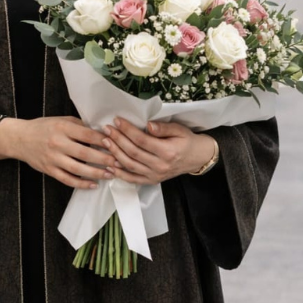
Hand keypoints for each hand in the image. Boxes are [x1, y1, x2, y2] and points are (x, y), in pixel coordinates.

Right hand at [0, 116, 115, 189]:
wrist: (20, 138)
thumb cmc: (43, 127)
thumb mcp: (61, 120)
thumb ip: (79, 126)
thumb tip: (101, 132)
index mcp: (61, 128)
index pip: (86, 135)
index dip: (102, 140)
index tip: (115, 143)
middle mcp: (57, 143)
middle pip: (84, 153)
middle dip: (103, 159)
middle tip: (118, 162)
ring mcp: (52, 158)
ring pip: (77, 169)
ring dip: (96, 173)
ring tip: (110, 175)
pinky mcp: (49, 170)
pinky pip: (67, 179)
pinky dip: (81, 184)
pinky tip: (93, 185)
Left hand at [101, 118, 216, 184]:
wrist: (197, 158)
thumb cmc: (187, 141)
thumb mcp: (179, 130)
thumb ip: (163, 128)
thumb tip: (148, 124)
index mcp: (167, 151)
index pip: (142, 140)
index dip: (128, 130)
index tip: (117, 120)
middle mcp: (160, 165)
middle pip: (133, 152)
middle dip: (117, 140)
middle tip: (106, 129)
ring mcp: (155, 175)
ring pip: (130, 165)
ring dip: (115, 154)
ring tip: (105, 142)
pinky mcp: (152, 181)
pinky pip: (133, 179)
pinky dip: (120, 174)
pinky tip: (109, 165)